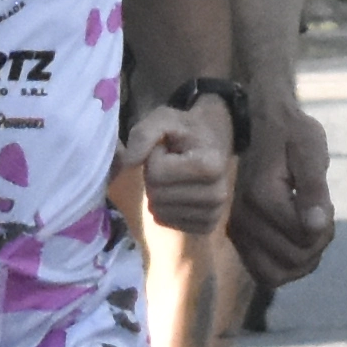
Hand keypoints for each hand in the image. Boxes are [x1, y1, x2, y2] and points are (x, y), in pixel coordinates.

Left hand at [128, 95, 234, 238]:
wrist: (210, 143)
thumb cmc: (185, 131)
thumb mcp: (163, 119)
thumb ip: (143, 134)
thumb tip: (129, 162)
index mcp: (211, 166)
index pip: (157, 173)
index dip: (154, 157)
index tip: (168, 149)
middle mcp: (217, 195)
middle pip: (156, 195)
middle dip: (153, 177)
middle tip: (169, 163)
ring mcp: (213, 214)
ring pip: (158, 211)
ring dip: (158, 191)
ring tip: (174, 176)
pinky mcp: (205, 227)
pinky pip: (164, 221)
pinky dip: (163, 206)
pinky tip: (178, 191)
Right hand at [230, 97, 337, 284]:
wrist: (261, 127)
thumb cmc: (291, 135)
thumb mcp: (310, 150)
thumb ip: (314, 188)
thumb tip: (316, 226)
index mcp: (260, 196)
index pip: (305, 237)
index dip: (325, 223)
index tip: (324, 199)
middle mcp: (242, 219)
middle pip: (295, 259)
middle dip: (317, 241)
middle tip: (317, 212)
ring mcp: (237, 233)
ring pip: (279, 275)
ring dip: (304, 258)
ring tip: (307, 227)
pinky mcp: (239, 241)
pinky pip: (266, 275)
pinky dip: (288, 266)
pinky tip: (297, 240)